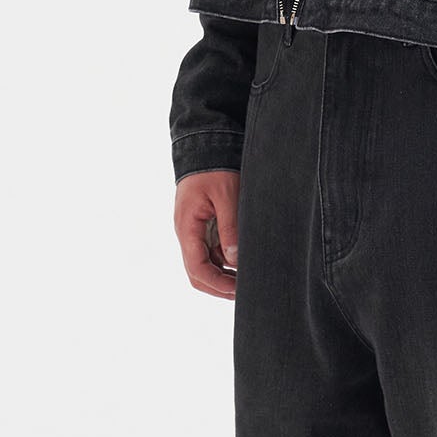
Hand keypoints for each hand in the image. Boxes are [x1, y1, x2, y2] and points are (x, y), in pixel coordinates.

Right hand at [175, 167, 239, 299]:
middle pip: (198, 273)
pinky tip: (244, 261)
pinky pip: (212, 251)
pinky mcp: (204, 226)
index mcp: (187, 228)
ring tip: (250, 277)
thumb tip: (235, 260)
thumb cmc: (215, 168)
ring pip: (206, 264)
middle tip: (246, 291)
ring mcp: (195, 231)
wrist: (206, 145)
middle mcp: (187, 233)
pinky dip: (226, 261)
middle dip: (219, 286)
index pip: (197, 269)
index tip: (239, 290)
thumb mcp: (227, 196)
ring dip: (224, 274)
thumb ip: (230, 228)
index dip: (218, 284)